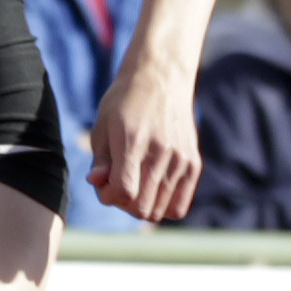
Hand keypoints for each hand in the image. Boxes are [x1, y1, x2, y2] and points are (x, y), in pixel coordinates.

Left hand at [83, 65, 198, 223]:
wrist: (161, 79)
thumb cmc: (125, 103)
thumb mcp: (102, 126)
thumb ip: (99, 160)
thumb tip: (97, 183)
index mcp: (132, 141)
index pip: (123, 192)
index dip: (107, 196)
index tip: (103, 181)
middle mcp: (160, 152)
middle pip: (142, 208)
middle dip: (123, 204)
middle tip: (118, 183)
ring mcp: (180, 159)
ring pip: (159, 211)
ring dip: (142, 206)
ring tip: (136, 184)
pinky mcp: (193, 163)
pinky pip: (179, 207)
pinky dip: (163, 206)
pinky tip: (153, 189)